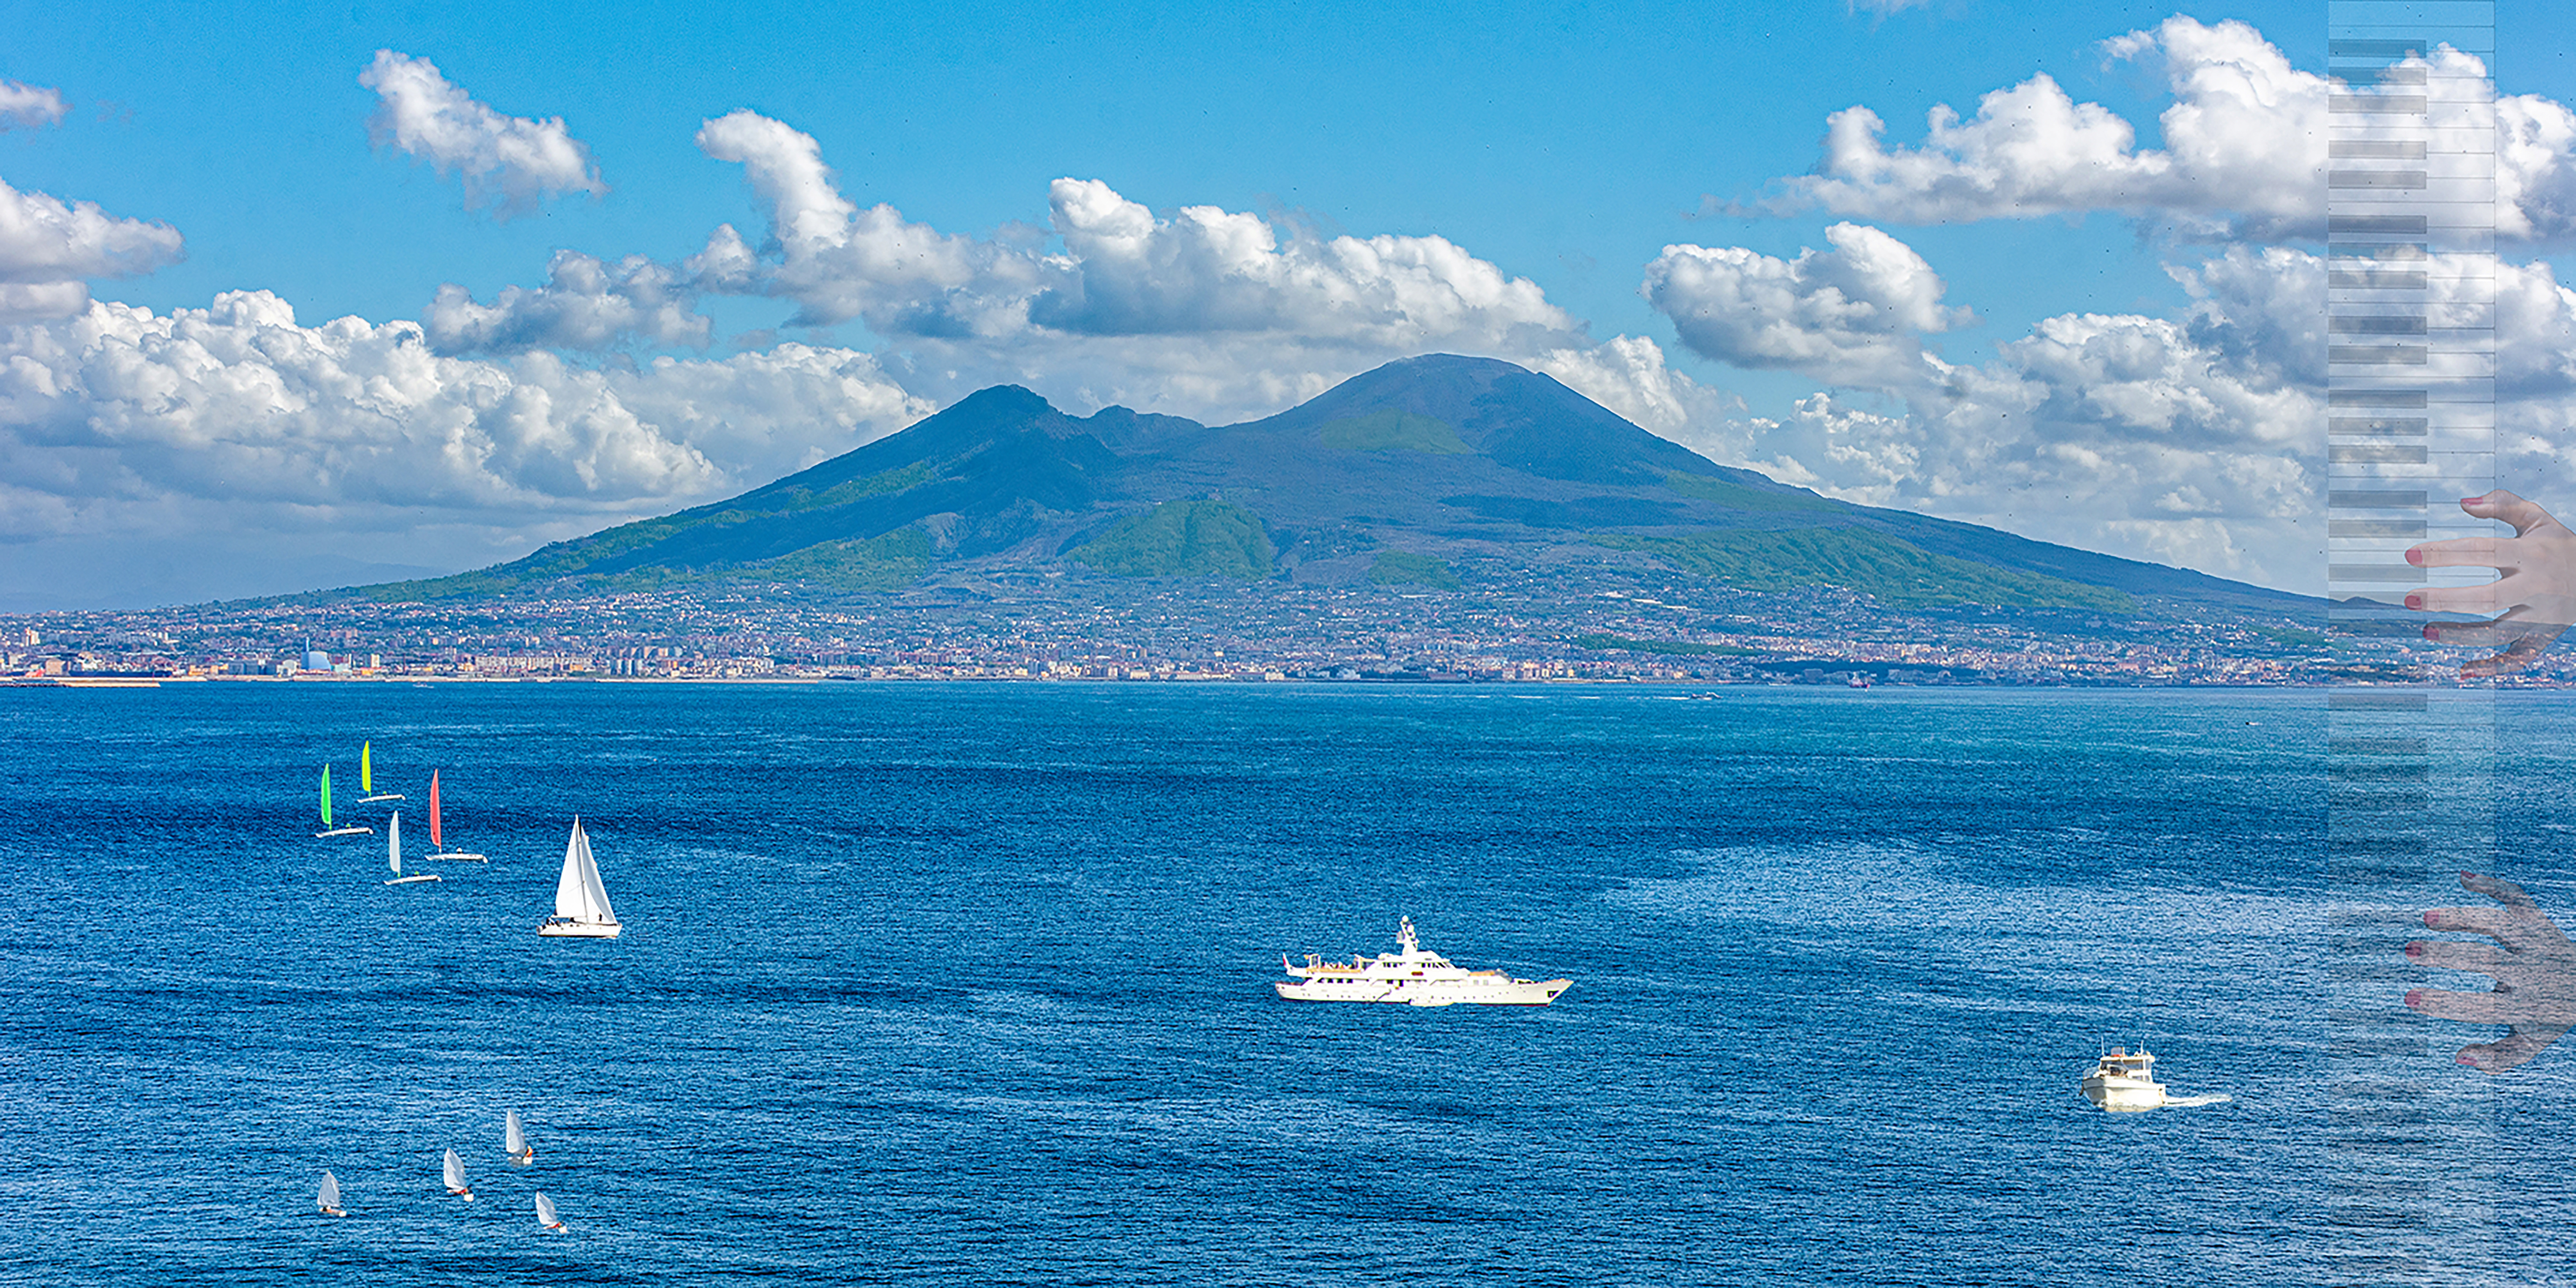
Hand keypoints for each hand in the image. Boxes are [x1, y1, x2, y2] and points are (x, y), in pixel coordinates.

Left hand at [2406, 490, 2575, 677]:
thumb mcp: (2539, 519)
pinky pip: (2520, 658)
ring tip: (2426, 630)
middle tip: (2409, 599)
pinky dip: (2495, 668)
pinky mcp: (2544, 636)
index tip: (2410, 555)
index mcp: (2532, 554)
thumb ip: (2503, 505)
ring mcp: (2540, 615)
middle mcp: (2536, 587)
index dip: (2444, 553)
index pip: (2482, 551)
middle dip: (2445, 600)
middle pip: (2486, 597)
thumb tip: (2464, 503)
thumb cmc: (2560, 546)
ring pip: (2498, 632)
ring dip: (2460, 635)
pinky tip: (2465, 670)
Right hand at [2406, 872, 2575, 1072]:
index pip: (2484, 1008)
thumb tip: (2459, 1057)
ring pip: (2498, 922)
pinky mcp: (2538, 921)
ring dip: (2461, 917)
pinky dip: (2493, 884)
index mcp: (2531, 1006)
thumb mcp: (2530, 1042)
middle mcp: (2535, 971)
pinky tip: (2464, 878)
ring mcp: (2538, 942)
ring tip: (2426, 919)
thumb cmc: (2549, 1015)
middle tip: (2409, 952)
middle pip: (2487, 959)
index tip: (2409, 997)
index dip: (2445, 1003)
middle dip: (2445, 954)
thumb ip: (2498, 1059)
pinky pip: (2516, 897)